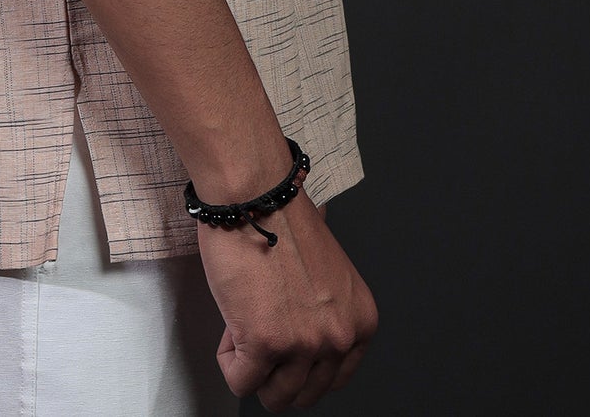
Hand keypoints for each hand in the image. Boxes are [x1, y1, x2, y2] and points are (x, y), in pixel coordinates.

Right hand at [197, 186, 376, 409]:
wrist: (254, 194)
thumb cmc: (282, 219)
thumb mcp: (329, 274)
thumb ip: (327, 310)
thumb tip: (310, 326)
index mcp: (360, 322)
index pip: (333, 380)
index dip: (301, 362)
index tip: (285, 339)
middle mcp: (338, 337)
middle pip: (304, 395)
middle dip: (277, 371)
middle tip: (261, 330)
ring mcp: (303, 344)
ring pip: (274, 397)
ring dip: (253, 367)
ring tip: (245, 323)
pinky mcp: (265, 344)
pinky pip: (240, 382)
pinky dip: (229, 359)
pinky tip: (232, 322)